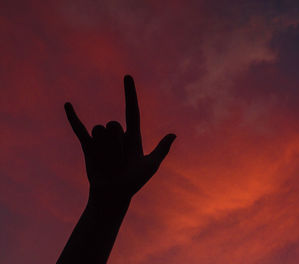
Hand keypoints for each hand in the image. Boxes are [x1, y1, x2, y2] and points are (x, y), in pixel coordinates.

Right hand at [64, 75, 175, 204]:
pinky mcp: (88, 146)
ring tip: (108, 162)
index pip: (132, 110)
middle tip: (119, 161)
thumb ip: (161, 150)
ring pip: (100, 131)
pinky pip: (79, 129)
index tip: (128, 76)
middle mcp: (117, 135)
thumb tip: (174, 134)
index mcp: (133, 136)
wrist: (112, 195)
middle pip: (114, 125)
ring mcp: (102, 139)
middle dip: (115, 144)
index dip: (130, 93)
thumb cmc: (133, 182)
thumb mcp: (150, 166)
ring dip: (103, 149)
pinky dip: (72, 117)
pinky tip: (68, 104)